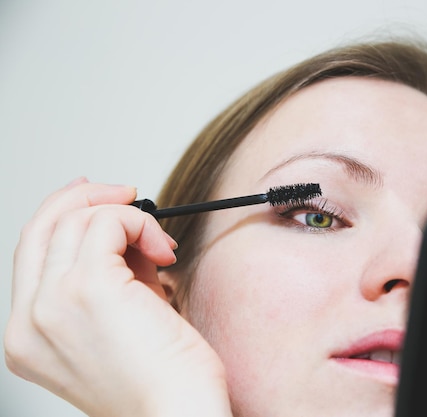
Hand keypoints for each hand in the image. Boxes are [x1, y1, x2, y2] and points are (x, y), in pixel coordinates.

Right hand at [4, 178, 231, 416]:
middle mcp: (29, 321)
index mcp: (29, 336)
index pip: (31, 254)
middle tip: (128, 194)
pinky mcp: (86, 288)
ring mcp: (51, 303)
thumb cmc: (162, 382)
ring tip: (160, 245)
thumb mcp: (120, 324)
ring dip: (126, 217)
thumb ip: (111, 276)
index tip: (96, 198)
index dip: (61, 216)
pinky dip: (139, 222)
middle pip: (40, 228)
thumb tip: (124, 231)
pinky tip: (162, 248)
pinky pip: (107, 223)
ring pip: (74, 220)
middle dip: (86, 198)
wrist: (178, 416)